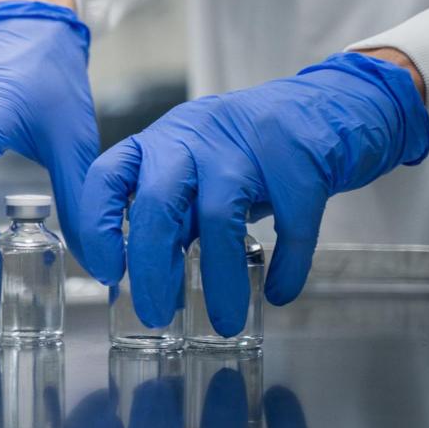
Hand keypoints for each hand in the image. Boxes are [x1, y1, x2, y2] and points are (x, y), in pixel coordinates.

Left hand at [80, 52, 428, 334]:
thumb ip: (172, 217)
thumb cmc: (250, 149)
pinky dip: (286, 266)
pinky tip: (279, 293)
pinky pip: (289, 225)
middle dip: (151, 266)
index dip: (98, 227)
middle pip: (158, 202)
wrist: (330, 105)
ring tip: (224, 322)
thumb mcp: (196, 172)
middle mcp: (195, 137)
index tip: (105, 272)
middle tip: (153, 313)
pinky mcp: (301, 162)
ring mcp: (248, 146)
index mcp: (161, 140)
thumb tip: (149, 283)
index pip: (108, 177)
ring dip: (220, 279)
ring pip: (221, 218)